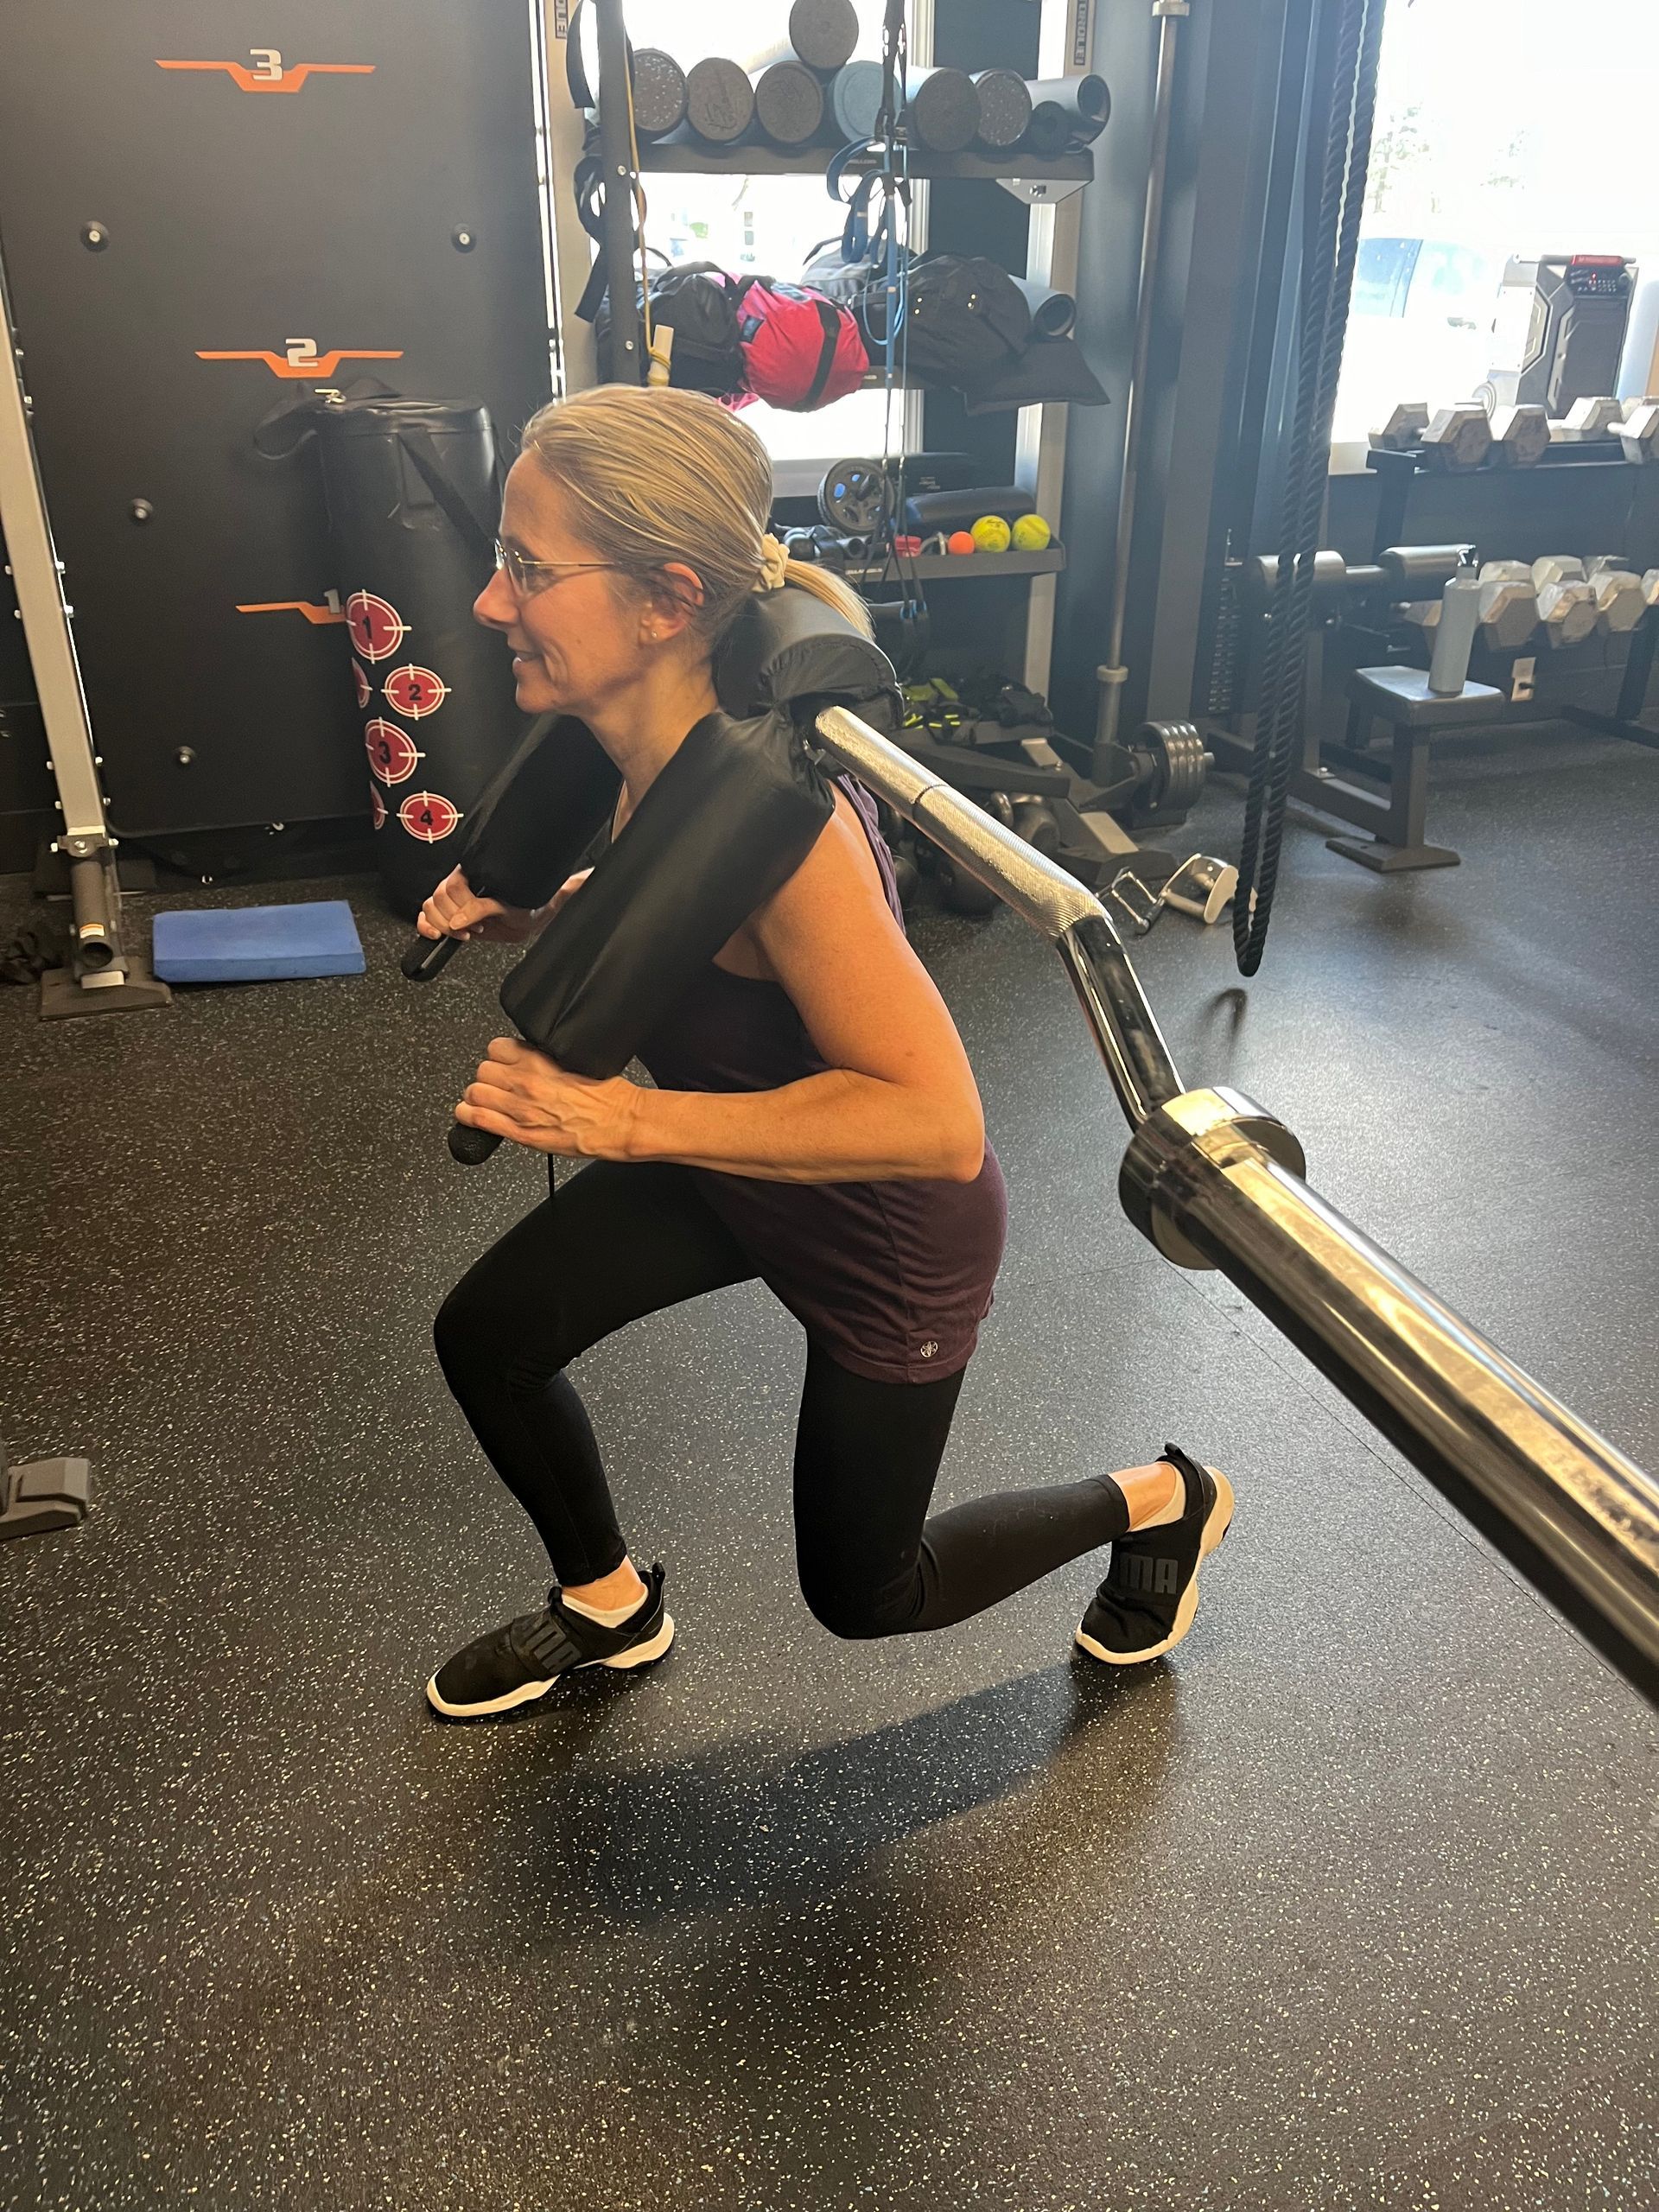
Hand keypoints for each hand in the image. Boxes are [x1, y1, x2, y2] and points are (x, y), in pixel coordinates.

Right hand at [417, 866, 537, 946]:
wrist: (529, 920)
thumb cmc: (524, 906)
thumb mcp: (507, 906)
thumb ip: (482, 909)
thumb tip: (458, 920)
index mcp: (474, 873)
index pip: (453, 886)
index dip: (462, 907)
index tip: (477, 922)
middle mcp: (461, 885)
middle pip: (438, 898)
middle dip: (455, 919)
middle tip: (475, 927)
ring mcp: (453, 901)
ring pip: (430, 907)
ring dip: (445, 925)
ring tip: (466, 932)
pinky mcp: (449, 916)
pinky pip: (426, 918)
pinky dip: (425, 927)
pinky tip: (436, 935)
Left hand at [456, 1036, 642, 1160]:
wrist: (620, 1122)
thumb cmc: (608, 1096)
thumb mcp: (577, 1061)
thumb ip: (547, 1058)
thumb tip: (530, 1057)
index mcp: (540, 1060)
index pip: (496, 1047)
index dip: (498, 1056)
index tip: (503, 1063)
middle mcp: (526, 1082)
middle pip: (483, 1070)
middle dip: (488, 1077)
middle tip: (497, 1084)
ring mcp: (521, 1108)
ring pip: (475, 1092)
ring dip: (478, 1095)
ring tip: (485, 1100)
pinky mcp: (521, 1133)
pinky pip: (479, 1119)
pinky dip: (468, 1115)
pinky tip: (470, 1114)